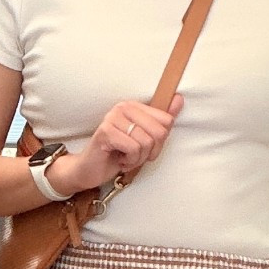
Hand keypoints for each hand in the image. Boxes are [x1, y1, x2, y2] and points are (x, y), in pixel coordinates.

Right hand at [53, 94, 183, 194]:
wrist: (90, 170)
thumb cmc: (118, 154)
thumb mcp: (144, 139)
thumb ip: (161, 121)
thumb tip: (178, 99)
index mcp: (134, 106)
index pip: (166, 121)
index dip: (160, 142)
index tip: (146, 147)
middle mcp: (123, 107)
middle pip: (159, 132)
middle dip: (150, 151)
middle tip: (136, 155)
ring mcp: (112, 118)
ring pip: (146, 142)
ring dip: (138, 158)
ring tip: (126, 158)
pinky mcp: (105, 132)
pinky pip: (133, 148)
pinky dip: (130, 161)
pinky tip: (119, 160)